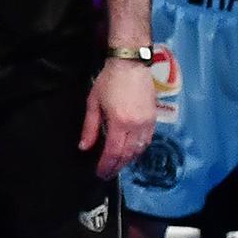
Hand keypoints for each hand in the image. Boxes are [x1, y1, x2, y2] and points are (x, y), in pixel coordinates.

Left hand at [80, 58, 155, 177]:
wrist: (129, 64)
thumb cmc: (110, 80)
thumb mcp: (94, 103)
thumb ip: (89, 128)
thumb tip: (84, 146)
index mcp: (119, 122)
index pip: (113, 152)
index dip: (106, 165)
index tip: (100, 172)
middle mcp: (135, 125)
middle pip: (127, 155)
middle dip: (116, 166)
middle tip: (108, 173)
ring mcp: (147, 122)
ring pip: (139, 150)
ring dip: (128, 160)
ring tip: (118, 165)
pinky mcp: (153, 118)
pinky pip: (147, 140)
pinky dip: (139, 150)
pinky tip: (131, 152)